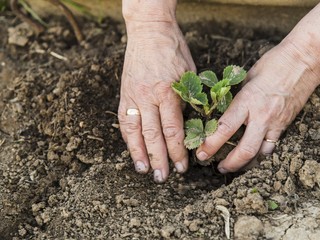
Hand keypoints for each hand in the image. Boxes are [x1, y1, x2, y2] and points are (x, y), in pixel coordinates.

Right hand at [118, 21, 195, 182]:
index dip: (178, 150)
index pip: (173, 129)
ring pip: (134, 131)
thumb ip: (190, 100)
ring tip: (143, 170)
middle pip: (153, 135)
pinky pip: (123, 120)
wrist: (149, 31)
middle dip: (159, 159)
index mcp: (169, 92)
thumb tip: (194, 125)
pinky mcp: (124, 94)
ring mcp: (133, 96)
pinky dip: (128, 138)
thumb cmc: (175, 51)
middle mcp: (148, 97)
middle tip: (163, 177)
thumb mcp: (190, 74)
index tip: (183, 165)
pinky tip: (132, 150)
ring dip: (139, 153)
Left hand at [196, 42, 319, 172]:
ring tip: (234, 167)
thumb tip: (225, 111)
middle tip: (218, 167)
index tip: (201, 153)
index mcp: (247, 101)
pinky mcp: (286, 125)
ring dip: (246, 164)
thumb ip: (237, 99)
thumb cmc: (273, 64)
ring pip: (260, 154)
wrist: (305, 60)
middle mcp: (262, 116)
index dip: (210, 144)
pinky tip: (253, 157)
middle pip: (244, 150)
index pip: (225, 129)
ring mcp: (276, 123)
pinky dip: (261, 155)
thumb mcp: (247, 79)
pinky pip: (272, 147)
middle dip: (229, 164)